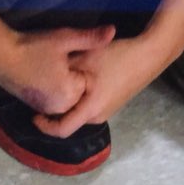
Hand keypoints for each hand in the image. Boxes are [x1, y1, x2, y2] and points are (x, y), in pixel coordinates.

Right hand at [0, 25, 114, 116]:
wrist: (0, 57)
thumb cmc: (32, 47)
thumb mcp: (64, 38)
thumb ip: (90, 38)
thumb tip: (113, 31)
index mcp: (70, 94)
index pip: (89, 81)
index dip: (82, 66)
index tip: (69, 55)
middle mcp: (60, 107)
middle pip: (80, 92)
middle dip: (76, 77)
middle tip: (60, 60)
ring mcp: (46, 109)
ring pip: (68, 97)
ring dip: (66, 84)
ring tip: (52, 66)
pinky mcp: (36, 106)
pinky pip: (55, 101)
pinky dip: (55, 89)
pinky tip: (46, 73)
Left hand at [33, 33, 171, 137]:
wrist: (150, 54)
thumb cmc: (117, 57)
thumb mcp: (85, 60)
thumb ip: (63, 72)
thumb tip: (44, 78)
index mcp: (91, 111)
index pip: (61, 130)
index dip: (44, 126)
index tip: (33, 115)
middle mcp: (98, 117)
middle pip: (69, 122)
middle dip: (54, 114)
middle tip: (41, 99)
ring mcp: (107, 112)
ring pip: (78, 114)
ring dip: (66, 107)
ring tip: (55, 91)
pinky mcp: (111, 105)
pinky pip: (87, 109)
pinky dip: (77, 103)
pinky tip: (73, 87)